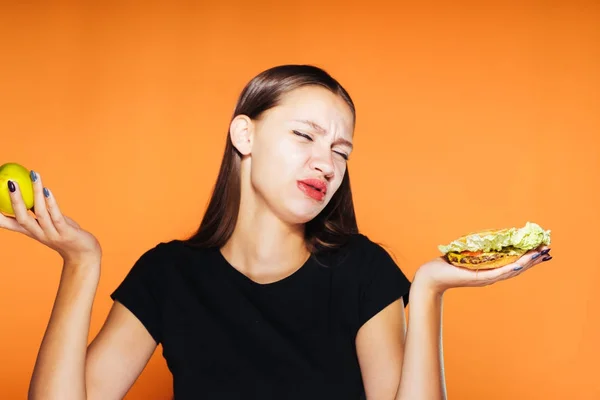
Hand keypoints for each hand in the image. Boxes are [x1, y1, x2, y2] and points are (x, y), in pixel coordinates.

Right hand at [0, 170, 101, 265]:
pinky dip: (51, 203)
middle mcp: (39, 234)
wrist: (83, 254)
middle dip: (14, 200)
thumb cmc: (65, 235)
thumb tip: (28, 191)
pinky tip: (47, 190)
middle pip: (21, 218)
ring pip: (40, 213)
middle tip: (10, 182)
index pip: (8, 224)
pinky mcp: (66, 233)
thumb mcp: (47, 223)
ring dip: (36, 194)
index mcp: (31, 231)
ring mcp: (52, 234)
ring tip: (33, 176)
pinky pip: (57, 217)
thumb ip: (37, 212)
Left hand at [413, 246, 551, 294]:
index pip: (512, 264)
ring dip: (526, 263)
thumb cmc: (445, 266)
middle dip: (532, 260)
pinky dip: (509, 268)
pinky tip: (520, 262)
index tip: (540, 249)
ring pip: (510, 270)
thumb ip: (476, 249)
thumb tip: (483, 238)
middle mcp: (490, 276)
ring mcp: (485, 278)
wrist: (431, 277)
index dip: (527, 258)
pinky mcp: (477, 277)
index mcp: (488, 271)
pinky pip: (497, 273)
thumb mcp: (465, 255)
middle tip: (547, 250)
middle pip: (516, 268)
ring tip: (539, 254)